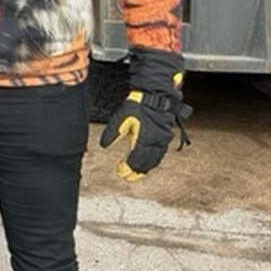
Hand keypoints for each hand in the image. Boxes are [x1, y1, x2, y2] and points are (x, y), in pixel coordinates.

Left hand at [99, 49, 189, 180]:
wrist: (158, 93)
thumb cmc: (139, 103)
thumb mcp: (121, 117)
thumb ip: (112, 132)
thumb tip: (104, 146)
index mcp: (145, 139)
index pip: (136, 160)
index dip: (128, 168)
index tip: (120, 172)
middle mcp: (156, 142)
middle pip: (147, 164)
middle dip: (136, 171)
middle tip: (127, 176)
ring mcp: (163, 139)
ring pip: (155, 160)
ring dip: (146, 168)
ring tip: (137, 172)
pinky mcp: (166, 135)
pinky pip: (160, 153)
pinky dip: (153, 160)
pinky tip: (148, 161)